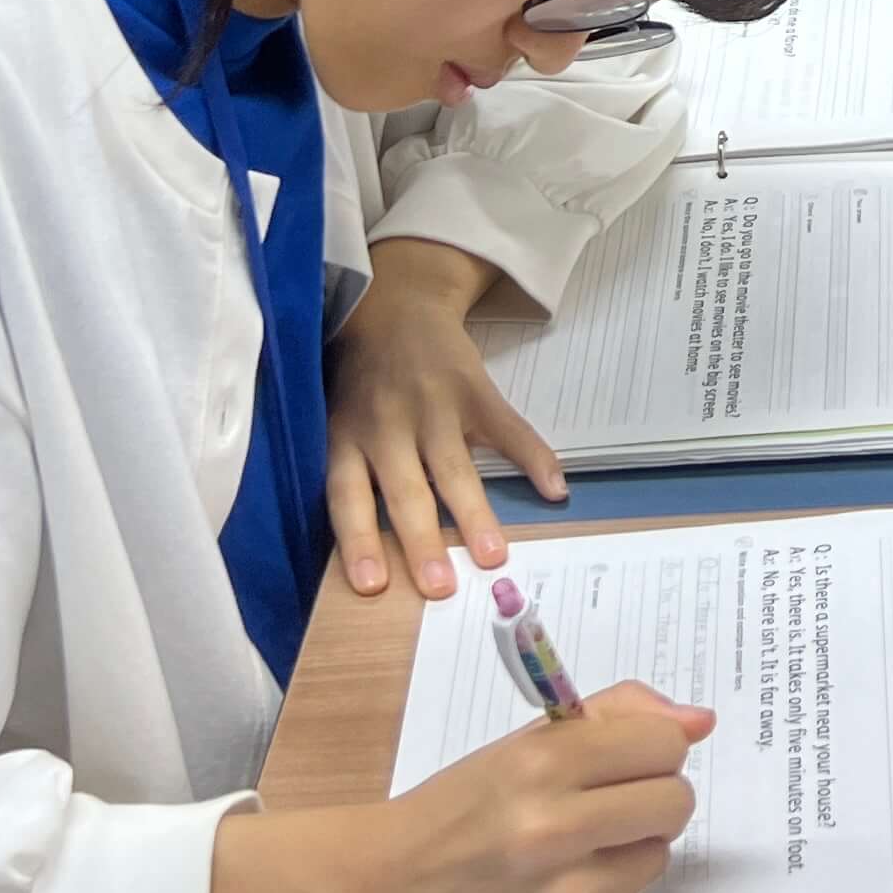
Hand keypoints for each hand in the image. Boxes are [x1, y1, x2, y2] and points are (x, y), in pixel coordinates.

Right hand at [210, 684, 711, 892]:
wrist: (381, 891)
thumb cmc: (459, 807)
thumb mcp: (524, 744)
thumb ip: (614, 717)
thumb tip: (700, 721)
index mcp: (541, 764)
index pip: (664, 745)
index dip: (654, 749)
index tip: (628, 759)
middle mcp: (553, 830)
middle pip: (675, 802)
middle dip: (653, 797)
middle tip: (609, 803)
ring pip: (656, 857)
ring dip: (628, 848)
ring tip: (574, 848)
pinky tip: (556, 889)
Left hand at [325, 237, 558, 601]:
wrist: (396, 305)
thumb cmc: (362, 381)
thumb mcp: (338, 421)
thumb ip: (352, 474)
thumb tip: (370, 558)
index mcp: (348, 438)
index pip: (346, 496)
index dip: (357, 541)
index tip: (371, 587)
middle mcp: (388, 426)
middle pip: (404, 489)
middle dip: (421, 539)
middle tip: (440, 586)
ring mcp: (434, 407)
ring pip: (454, 468)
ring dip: (474, 513)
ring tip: (495, 556)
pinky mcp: (475, 390)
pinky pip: (509, 428)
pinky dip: (533, 457)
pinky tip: (555, 488)